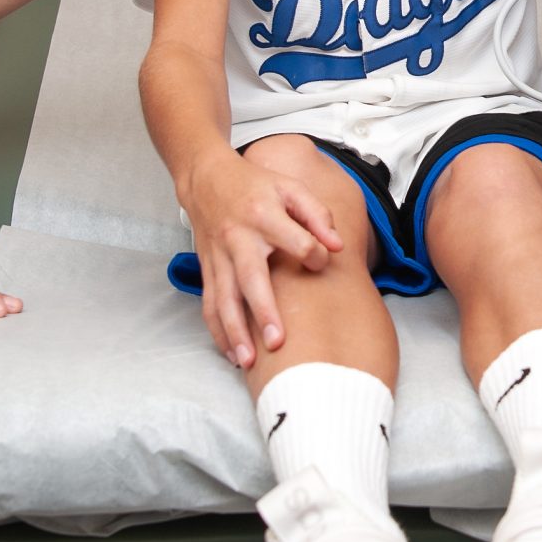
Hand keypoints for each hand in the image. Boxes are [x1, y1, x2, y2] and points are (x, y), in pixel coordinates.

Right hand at [181, 152, 342, 367]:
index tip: (321, 261)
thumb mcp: (289, 187)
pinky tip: (231, 353)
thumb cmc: (254, 186)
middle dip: (262, 312)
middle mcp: (238, 240)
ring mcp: (219, 258)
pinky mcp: (207, 270)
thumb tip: (336, 246)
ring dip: (234, 332)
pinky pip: (209, 305)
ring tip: (248, 362)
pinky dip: (217, 332)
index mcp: (263, 215)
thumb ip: (316, 214)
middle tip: (277, 342)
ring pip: (223, 300)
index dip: (313, 253)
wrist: (206, 179)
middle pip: (250, 279)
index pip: (295, 241)